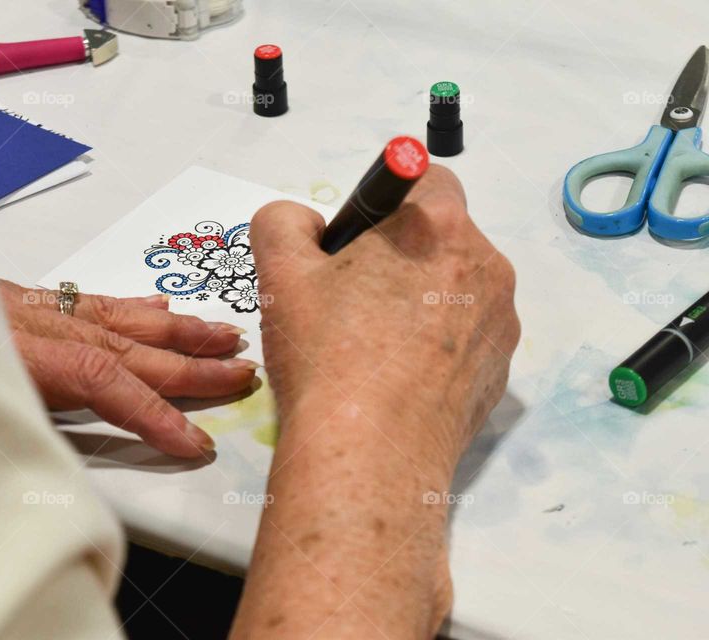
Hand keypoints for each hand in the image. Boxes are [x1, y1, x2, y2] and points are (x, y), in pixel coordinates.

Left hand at [0, 280, 257, 457]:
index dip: (154, 411)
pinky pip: (84, 299)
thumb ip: (17, 442)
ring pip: (115, 315)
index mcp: (15, 356)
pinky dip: (129, 305)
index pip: (102, 379)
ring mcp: (22, 305)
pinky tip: (159, 305)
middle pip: (124, 344)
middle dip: (188, 363)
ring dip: (175, 329)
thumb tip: (64, 483)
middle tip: (242, 372)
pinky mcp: (12, 298)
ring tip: (223, 335)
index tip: (197, 443)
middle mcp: (28, 323)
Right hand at [231, 166, 519, 638]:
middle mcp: (486, 266)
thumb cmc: (324, 353)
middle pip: (442, 237)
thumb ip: (284, 220)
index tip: (355, 245)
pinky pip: (466, 338)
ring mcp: (501, 323)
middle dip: (401, 255)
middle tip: (351, 300)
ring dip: (421, 299)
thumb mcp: (279, 271)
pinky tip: (397, 379)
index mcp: (438, 226)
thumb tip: (313, 227)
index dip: (386, 204)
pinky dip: (437, 346)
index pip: (426, 177)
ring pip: (456, 289)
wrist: (368, 455)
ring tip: (371, 347)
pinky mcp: (502, 372)